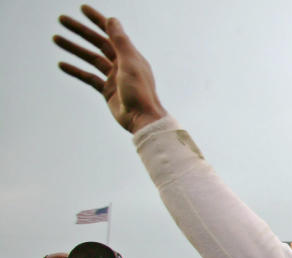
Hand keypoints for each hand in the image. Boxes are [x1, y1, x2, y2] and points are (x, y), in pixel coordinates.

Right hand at [54, 5, 166, 132]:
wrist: (142, 119)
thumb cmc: (140, 91)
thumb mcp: (130, 63)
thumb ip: (120, 41)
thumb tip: (113, 20)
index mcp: (130, 55)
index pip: (110, 32)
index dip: (96, 20)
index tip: (82, 8)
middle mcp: (122, 64)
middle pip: (97, 42)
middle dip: (80, 31)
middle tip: (61, 20)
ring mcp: (114, 77)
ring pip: (90, 58)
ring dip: (74, 48)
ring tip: (56, 39)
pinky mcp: (107, 91)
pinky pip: (88, 77)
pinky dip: (75, 70)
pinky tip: (61, 64)